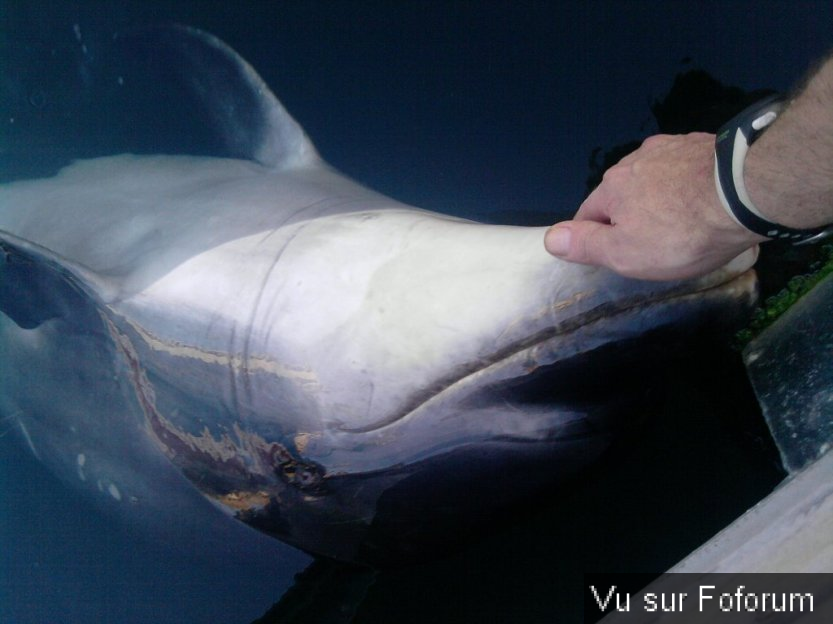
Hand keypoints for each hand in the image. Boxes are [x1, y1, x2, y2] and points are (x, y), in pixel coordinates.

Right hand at [544, 133, 764, 280]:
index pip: (588, 215)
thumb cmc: (680, 233)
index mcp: (610, 188)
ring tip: (683, 220)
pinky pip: (682, 167)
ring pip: (652, 178)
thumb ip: (585, 245)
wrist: (745, 192)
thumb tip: (549, 238)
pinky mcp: (702, 143)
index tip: (620, 256)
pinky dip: (685, 183)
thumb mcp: (625, 253)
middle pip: (621, 194)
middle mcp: (634, 161)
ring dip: (658, 196)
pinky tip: (703, 199)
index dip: (598, 239)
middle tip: (655, 243)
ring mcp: (669, 148)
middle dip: (631, 215)